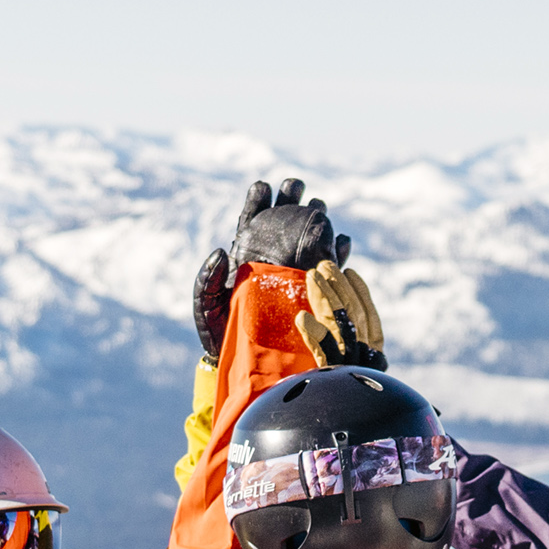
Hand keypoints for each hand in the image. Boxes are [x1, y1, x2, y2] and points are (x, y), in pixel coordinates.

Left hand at [192, 177, 355, 347]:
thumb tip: (220, 251)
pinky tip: (342, 241)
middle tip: (296, 185)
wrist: (246, 362)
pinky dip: (338, 253)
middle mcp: (271, 260)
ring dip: (315, 219)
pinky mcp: (313, 291)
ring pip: (308, 238)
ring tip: (319, 205)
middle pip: (283, 222)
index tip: (262, 187)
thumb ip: (208, 281)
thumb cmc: (221, 334)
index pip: (251, 223)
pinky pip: (330, 267)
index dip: (257, 203)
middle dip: (290, 200)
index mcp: (245, 258)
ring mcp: (294, 274)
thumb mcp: (207, 308)